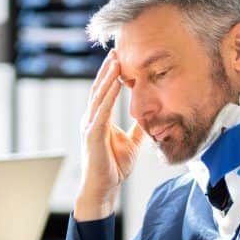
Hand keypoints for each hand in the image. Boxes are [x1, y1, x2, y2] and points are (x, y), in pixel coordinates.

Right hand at [74, 51, 144, 221]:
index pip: (104, 93)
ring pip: (99, 96)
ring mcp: (90, 126)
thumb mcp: (132, 143)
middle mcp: (91, 120)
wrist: (103, 188)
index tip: (120, 58)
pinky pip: (102, 111)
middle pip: (98, 89)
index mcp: (99, 120)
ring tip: (116, 60)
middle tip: (116, 50)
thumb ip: (138, 129)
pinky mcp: (92, 135)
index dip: (111, 76)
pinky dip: (109, 96)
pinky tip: (115, 83)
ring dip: (107, 77)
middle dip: (107, 70)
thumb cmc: (113, 167)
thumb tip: (150, 117)